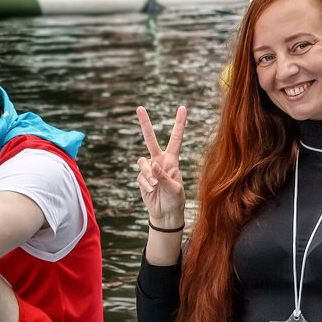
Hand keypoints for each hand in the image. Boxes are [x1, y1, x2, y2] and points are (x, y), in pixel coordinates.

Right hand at [136, 105, 186, 228]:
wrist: (165, 214)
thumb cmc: (175, 200)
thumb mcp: (174, 189)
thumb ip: (163, 176)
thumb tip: (153, 165)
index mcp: (172, 160)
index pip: (175, 138)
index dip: (179, 123)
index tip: (182, 108)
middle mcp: (160, 161)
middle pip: (150, 140)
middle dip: (145, 124)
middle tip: (139, 108)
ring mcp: (150, 169)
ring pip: (143, 162)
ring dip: (148, 174)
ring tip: (155, 185)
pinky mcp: (142, 178)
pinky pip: (140, 176)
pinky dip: (145, 183)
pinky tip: (151, 190)